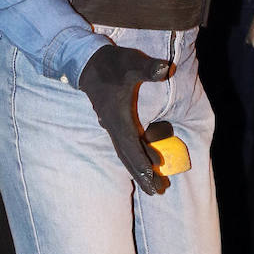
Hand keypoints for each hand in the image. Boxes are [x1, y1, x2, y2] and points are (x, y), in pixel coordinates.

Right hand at [79, 44, 172, 194]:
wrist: (88, 63)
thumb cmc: (110, 63)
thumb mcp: (130, 62)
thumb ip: (147, 67)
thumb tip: (165, 69)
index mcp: (117, 117)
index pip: (130, 145)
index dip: (141, 162)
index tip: (151, 178)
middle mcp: (114, 126)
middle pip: (128, 156)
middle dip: (141, 174)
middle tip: (156, 192)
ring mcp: (113, 126)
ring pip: (128, 153)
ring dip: (141, 168)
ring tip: (157, 184)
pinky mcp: (116, 122)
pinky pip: (128, 145)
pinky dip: (139, 155)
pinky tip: (153, 161)